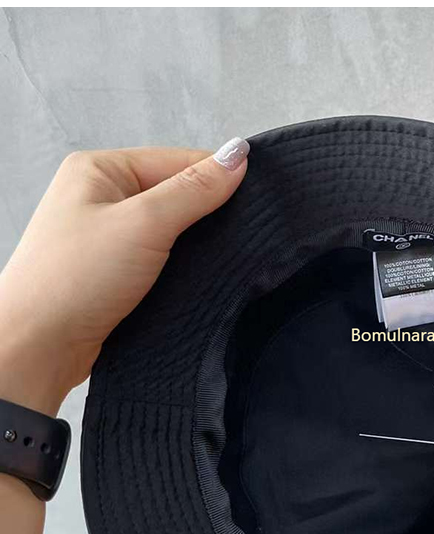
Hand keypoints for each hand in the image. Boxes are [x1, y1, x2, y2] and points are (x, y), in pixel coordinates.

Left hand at [0, 138, 249, 415]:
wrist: (39, 346)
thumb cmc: (77, 278)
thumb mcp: (144, 224)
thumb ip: (194, 190)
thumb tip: (240, 153)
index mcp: (101, 169)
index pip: (179, 161)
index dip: (220, 180)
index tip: (260, 204)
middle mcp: (103, 197)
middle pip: (178, 195)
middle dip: (211, 217)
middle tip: (247, 238)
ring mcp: (110, 236)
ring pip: (174, 231)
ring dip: (199, 247)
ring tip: (227, 261)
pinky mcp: (118, 272)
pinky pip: (164, 259)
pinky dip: (184, 269)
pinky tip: (203, 279)